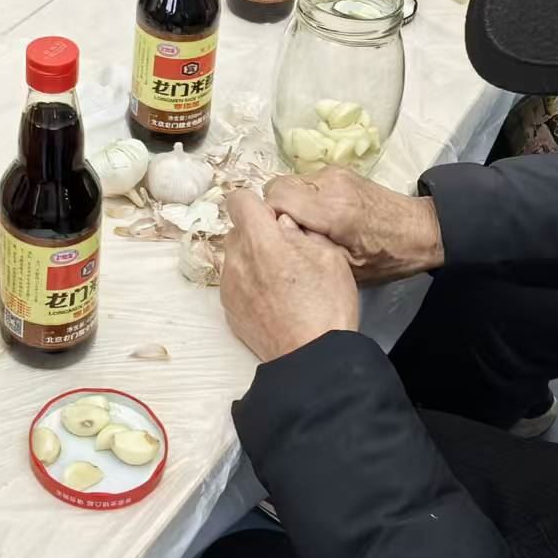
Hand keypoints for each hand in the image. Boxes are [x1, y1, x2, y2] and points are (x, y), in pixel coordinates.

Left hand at [222, 190, 359, 361]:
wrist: (313, 357)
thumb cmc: (327, 305)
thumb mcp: (328, 255)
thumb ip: (300, 230)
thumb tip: (283, 221)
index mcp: (260, 239)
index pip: (238, 199)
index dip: (257, 204)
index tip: (274, 219)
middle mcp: (236, 259)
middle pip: (238, 230)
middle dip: (258, 234)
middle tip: (287, 253)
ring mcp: (229, 286)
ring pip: (235, 257)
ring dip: (253, 260)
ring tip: (282, 281)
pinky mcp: (228, 308)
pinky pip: (236, 283)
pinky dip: (250, 284)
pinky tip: (274, 300)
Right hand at [265, 170, 443, 284]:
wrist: (420, 231)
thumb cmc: (386, 257)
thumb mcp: (346, 267)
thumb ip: (309, 249)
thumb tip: (277, 237)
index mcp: (332, 209)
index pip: (276, 196)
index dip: (270, 217)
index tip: (278, 237)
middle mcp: (331, 183)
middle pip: (277, 186)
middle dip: (276, 210)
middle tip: (291, 234)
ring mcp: (335, 173)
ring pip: (290, 182)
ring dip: (290, 203)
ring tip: (307, 227)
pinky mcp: (339, 170)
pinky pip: (305, 181)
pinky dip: (304, 198)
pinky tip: (319, 217)